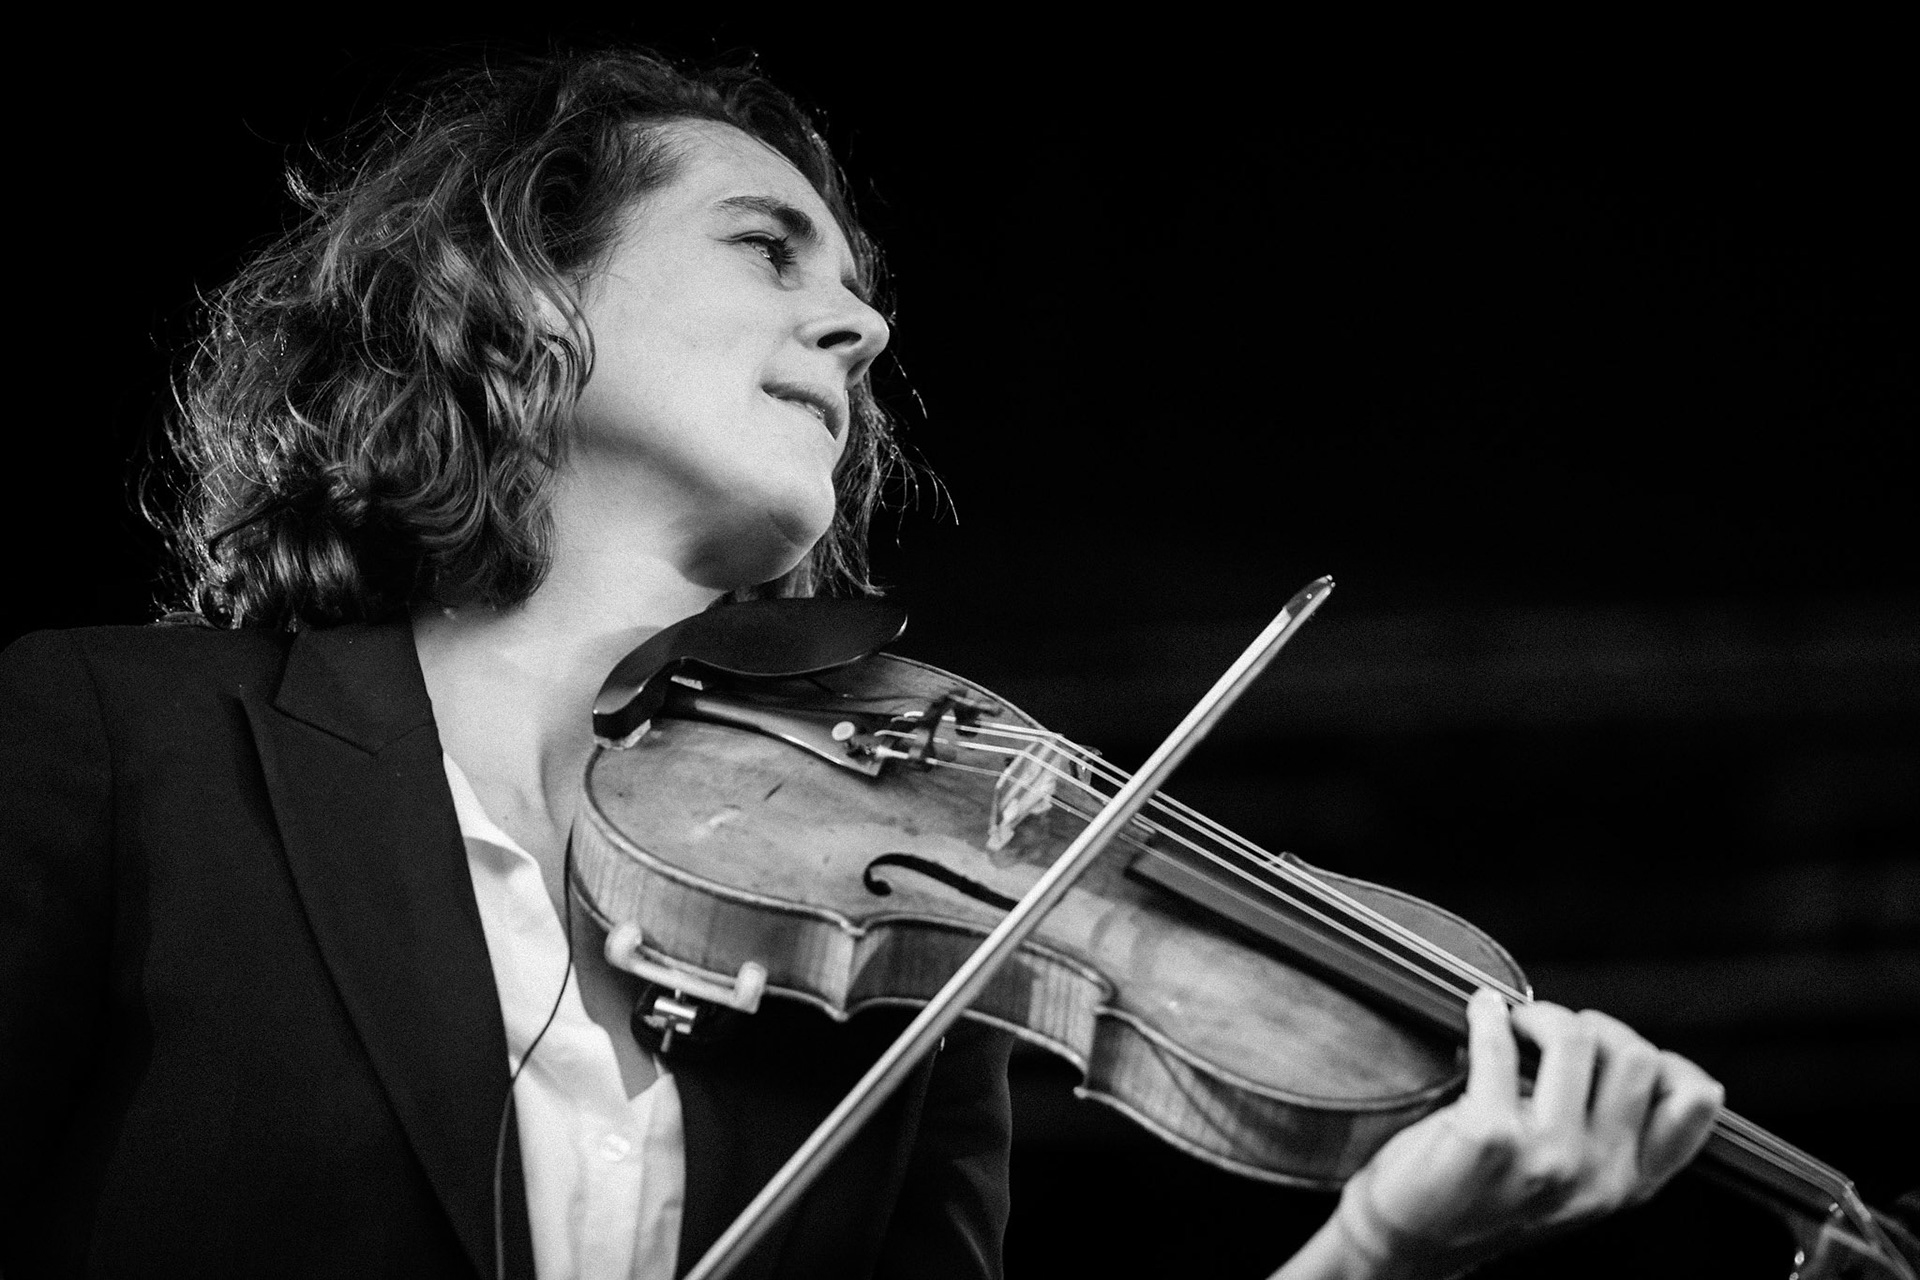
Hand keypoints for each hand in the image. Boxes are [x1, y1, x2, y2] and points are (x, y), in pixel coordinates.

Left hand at [1277, 988, 1722, 1278]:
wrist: (1412, 1241)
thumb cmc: (1486, 1197)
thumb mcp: (1573, 1181)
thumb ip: (1609, 1133)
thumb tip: (1626, 1045)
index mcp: (1629, 1184)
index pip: (1693, 1104)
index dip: (1665, 1060)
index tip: (1620, 1047)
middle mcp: (1599, 1175)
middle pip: (1634, 1056)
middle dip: (1593, 1025)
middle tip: (1552, 1030)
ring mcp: (1549, 1157)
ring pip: (1576, 1039)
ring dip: (1541, 1015)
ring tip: (1516, 1023)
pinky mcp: (1491, 1136)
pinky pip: (1499, 1044)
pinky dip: (1486, 1015)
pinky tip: (1480, 1012)